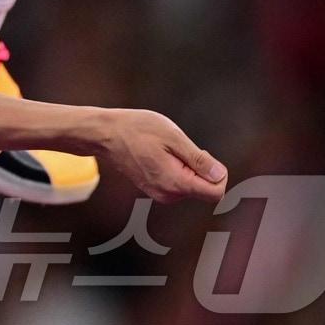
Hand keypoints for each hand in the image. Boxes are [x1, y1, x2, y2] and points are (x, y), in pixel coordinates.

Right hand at [99, 108, 228, 202]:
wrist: (105, 134)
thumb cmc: (136, 130)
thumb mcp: (173, 137)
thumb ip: (199, 160)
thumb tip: (220, 175)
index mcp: (175, 183)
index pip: (216, 193)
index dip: (218, 173)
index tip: (202, 154)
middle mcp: (168, 194)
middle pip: (204, 190)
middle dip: (200, 169)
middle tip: (179, 147)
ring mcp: (158, 193)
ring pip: (190, 186)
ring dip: (187, 168)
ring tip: (165, 149)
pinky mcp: (152, 189)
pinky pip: (177, 184)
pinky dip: (176, 170)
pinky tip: (159, 154)